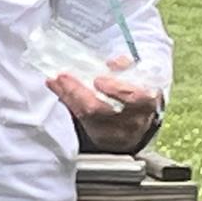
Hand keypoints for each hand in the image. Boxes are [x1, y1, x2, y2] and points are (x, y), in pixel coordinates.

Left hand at [48, 56, 162, 152]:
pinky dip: (68, 102)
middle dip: (78, 92)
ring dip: (67, 95)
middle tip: (63, 77)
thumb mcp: (140, 79)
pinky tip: (57, 89)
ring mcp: (114, 132)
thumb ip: (129, 67)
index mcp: (146, 103)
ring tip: (55, 80)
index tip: (98, 79)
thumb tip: (113, 62)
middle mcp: (131, 122)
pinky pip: (80, 120)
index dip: (116, 90)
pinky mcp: (99, 137)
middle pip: (100, 110)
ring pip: (86, 116)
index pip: (132, 99)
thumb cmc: (138, 93)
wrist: (138, 121)